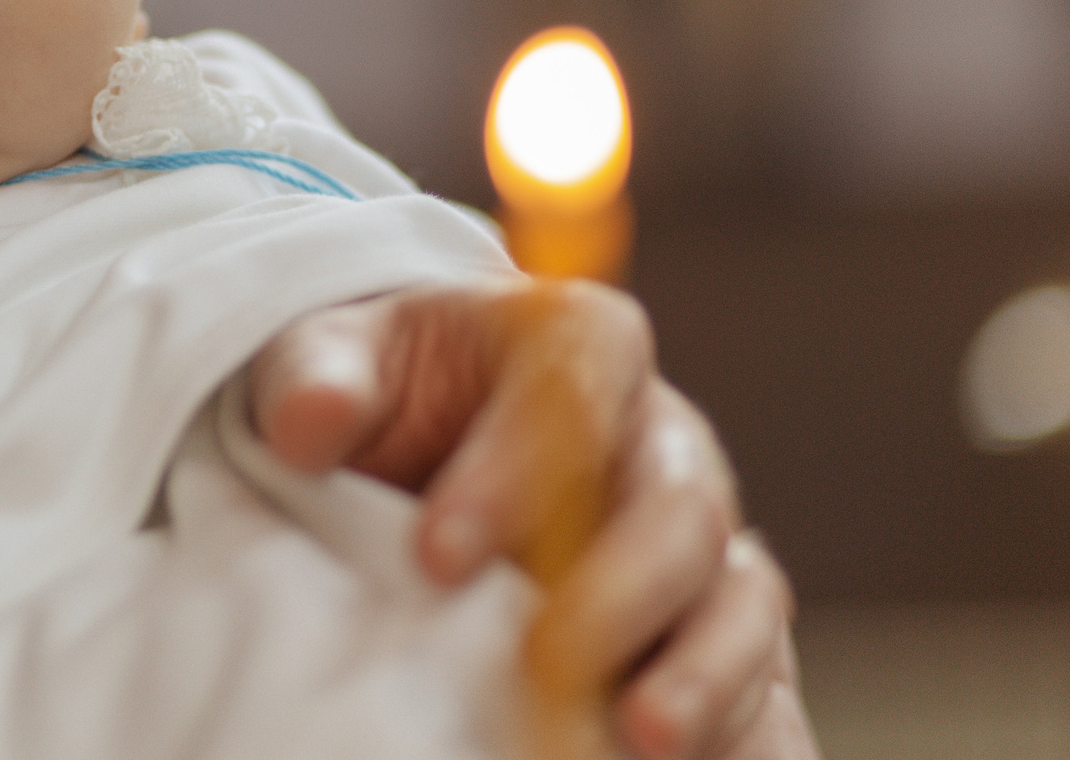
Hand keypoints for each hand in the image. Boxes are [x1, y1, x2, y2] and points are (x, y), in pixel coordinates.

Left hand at [247, 279, 814, 759]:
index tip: (434, 554)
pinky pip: (761, 683)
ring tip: (638, 737)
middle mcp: (660, 439)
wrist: (414, 456)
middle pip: (679, 505)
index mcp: (577, 348)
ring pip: (736, 599)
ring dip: (700, 674)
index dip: (520, 464)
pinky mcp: (718, 633)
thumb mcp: (333, 366)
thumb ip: (319, 378)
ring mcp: (701, 542)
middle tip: (544, 661)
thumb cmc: (385, 396)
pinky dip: (738, 729)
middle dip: (619, 589)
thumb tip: (308, 420)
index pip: (578, 382)